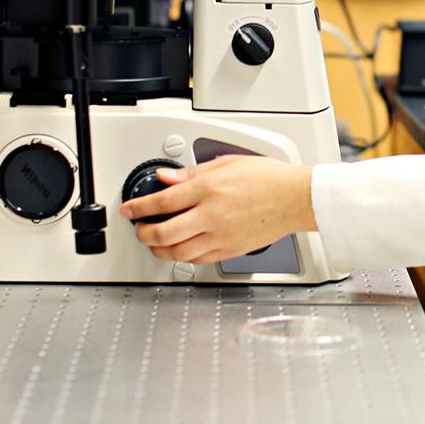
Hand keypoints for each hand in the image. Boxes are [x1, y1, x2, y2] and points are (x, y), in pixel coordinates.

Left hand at [119, 155, 315, 264]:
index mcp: (209, 190)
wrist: (295, 199)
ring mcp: (220, 237)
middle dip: (143, 233)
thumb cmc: (268, 179)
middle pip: (163, 233)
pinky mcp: (229, 251)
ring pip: (177, 253)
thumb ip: (191, 173)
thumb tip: (166, 178)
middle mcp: (211, 216)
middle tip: (139, 228)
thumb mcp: (226, 163)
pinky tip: (179, 249)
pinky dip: (182, 256)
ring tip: (153, 242)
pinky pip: (197, 260)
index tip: (129, 209)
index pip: (162, 202)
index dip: (139, 206)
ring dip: (158, 250)